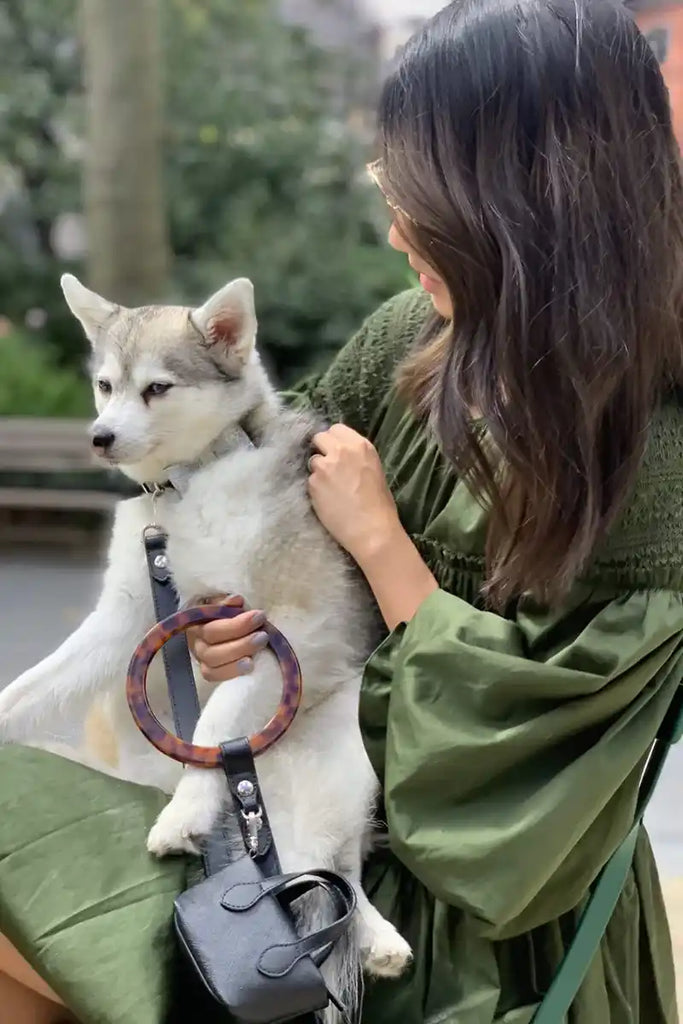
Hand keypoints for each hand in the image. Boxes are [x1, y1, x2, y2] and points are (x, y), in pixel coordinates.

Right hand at [187, 595, 268, 682]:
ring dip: (237, 661)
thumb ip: (229, 602)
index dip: (236, 625)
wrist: (228, 624)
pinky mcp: (209, 670)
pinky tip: (251, 666)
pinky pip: (216, 676)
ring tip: (258, 651)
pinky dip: (232, 672)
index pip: (213, 627)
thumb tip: (236, 600)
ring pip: (212, 666)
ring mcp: (201, 658)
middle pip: (212, 650)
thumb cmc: (228, 610)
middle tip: (263, 636)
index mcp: (198, 620)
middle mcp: (196, 641)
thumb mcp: (227, 602)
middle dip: (241, 643)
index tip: (259, 616)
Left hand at [308, 424, 401, 563]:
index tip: (334, 451)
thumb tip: (342, 457)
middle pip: (320, 438)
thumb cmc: (380, 506)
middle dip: (321, 449)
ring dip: (317, 471)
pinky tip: (326, 500)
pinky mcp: (313, 483)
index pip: (336, 429)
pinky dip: (315, 488)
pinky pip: (310, 480)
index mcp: (361, 446)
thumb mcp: (374, 470)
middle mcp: (341, 451)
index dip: (333, 440)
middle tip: (327, 466)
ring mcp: (325, 466)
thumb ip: (356, 459)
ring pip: (312, 460)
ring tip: (328, 488)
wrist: (372, 530)